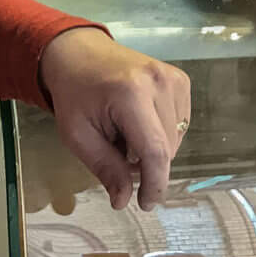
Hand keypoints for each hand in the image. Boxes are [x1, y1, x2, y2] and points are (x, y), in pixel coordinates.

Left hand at [38, 27, 191, 210]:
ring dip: (154, 149)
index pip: (155, 151)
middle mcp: (159, 83)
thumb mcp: (77, 135)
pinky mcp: (180, 80)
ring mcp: (173, 79)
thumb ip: (104, 167)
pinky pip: (180, 123)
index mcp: (130, 94)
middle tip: (117, 153)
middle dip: (146, 164)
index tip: (146, 204)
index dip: (154, 184)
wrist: (80, 53)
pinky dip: (162, 133)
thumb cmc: (75, 94)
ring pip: (176, 139)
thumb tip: (124, 200)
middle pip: (167, 149)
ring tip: (125, 134)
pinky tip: (140, 123)